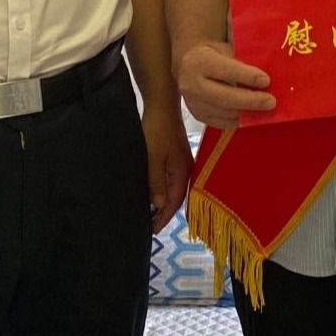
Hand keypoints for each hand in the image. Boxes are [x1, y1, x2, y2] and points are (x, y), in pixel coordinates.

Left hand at [142, 104, 193, 232]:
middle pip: (176, 198)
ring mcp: (182, 163)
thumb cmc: (156, 130)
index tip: (151, 230)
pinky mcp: (176, 157)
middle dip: (164, 213)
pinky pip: (171, 180)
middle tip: (149, 225)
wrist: (163, 105)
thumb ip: (156, 182)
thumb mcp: (153, 158)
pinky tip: (154, 192)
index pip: (174, 202)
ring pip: (174, 189)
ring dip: (164, 202)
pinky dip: (164, 190)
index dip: (163, 218)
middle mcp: (186, 170)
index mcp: (183, 173)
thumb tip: (160, 205)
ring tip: (150, 213)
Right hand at [175, 41, 273, 129]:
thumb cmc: (215, 56)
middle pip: (224, 97)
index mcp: (200, 61)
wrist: (190, 66)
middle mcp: (192, 83)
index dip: (247, 76)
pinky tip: (253, 116)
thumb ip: (243, 61)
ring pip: (224, 113)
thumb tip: (269, 74)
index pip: (225, 70)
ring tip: (266, 110)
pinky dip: (240, 121)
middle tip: (271, 102)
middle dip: (251, 101)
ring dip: (248, 113)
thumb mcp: (226, 50)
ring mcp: (193, 102)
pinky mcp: (198, 116)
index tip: (266, 80)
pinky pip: (222, 123)